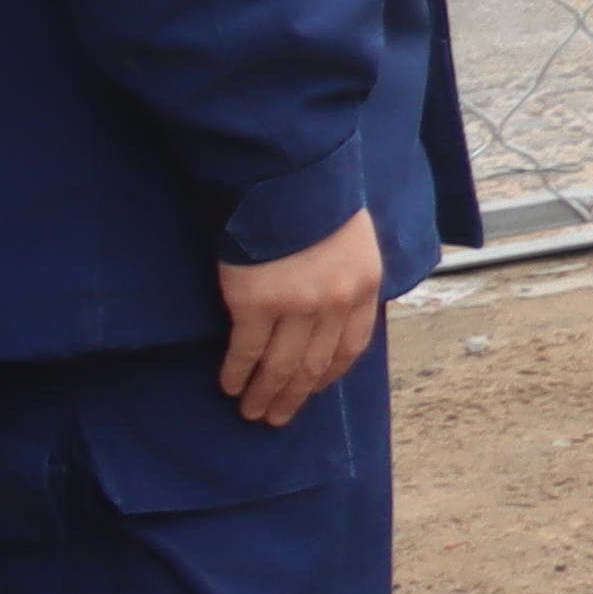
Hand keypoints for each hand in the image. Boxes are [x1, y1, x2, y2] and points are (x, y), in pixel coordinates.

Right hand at [219, 212, 384, 428]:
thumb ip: (345, 278)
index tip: (314, 391)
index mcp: (363, 286)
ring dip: (263, 394)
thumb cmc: (316, 202)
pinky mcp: (256, 303)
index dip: (329, 376)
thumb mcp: (352, 240)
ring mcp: (296, 306)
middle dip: (293, 396)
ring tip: (251, 411)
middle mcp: (334, 303)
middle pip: (314, 364)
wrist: (286, 175)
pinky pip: (246, 351)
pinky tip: (229, 384)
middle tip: (276, 418)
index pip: (350, 347)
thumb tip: (331, 316)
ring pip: (280, 366)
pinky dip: (237, 372)